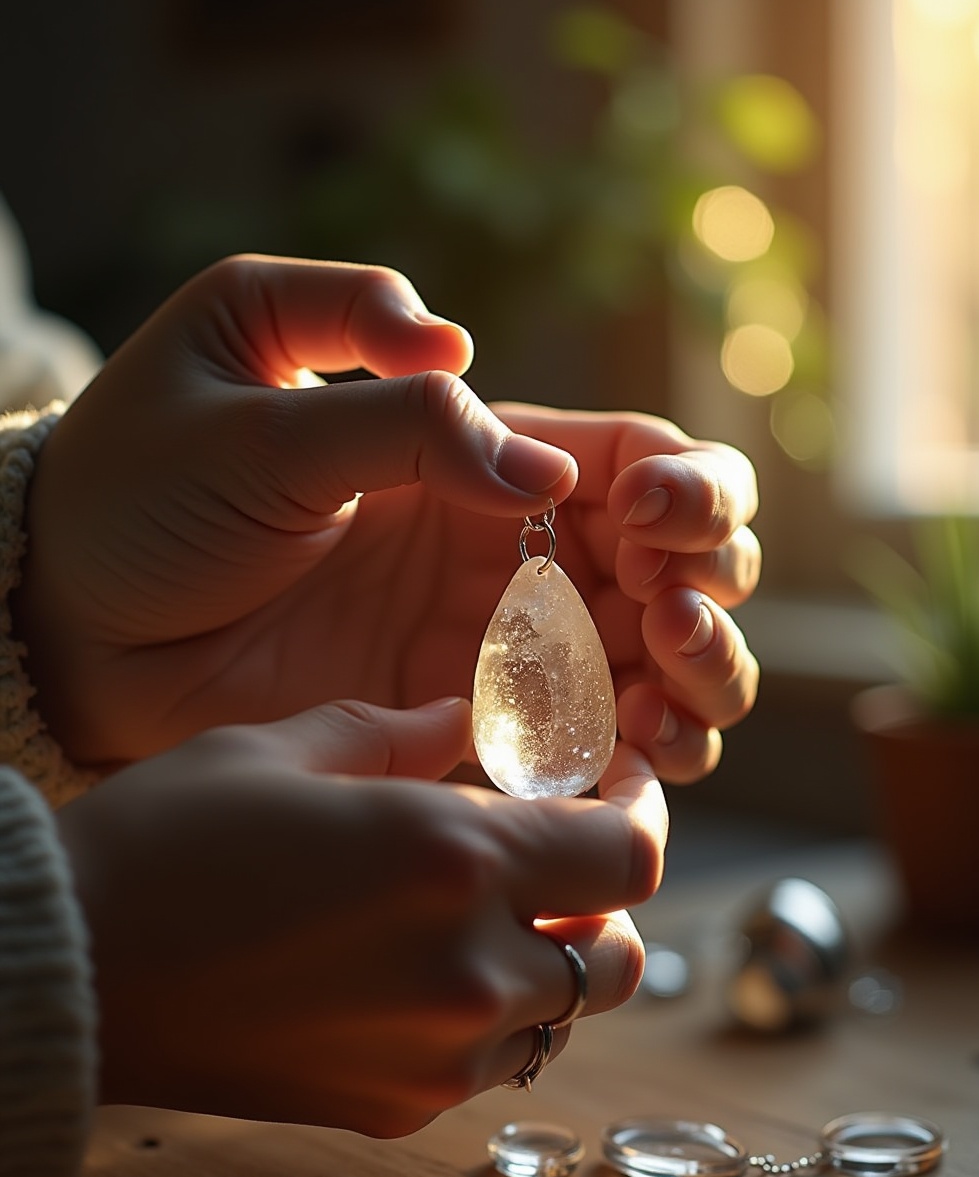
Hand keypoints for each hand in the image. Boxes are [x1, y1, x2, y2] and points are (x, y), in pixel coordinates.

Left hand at [17, 255, 759, 780]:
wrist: (70, 618)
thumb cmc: (143, 485)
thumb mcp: (257, 411)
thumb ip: (402, 422)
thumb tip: (539, 472)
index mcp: (476, 453)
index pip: (639, 459)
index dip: (685, 487)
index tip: (647, 521)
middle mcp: (509, 552)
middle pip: (680, 565)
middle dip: (710, 591)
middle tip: (666, 621)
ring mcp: (490, 650)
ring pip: (657, 665)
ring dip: (699, 681)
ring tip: (660, 708)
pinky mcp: (458, 733)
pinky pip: (583, 749)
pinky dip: (639, 761)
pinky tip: (635, 766)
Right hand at [56, 697, 664, 1132]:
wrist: (73, 973)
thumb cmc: (166, 842)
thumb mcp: (281, 750)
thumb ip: (394, 732)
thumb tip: (456, 719)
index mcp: (453, 859)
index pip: (628, 855)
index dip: (644, 813)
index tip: (623, 789)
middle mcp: (467, 970)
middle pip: (616, 954)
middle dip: (602, 900)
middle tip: (558, 858)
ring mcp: (436, 1055)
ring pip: (561, 1019)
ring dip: (549, 963)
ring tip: (488, 917)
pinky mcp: (395, 1107)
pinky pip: (490, 1066)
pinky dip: (490, 1020)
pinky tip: (424, 973)